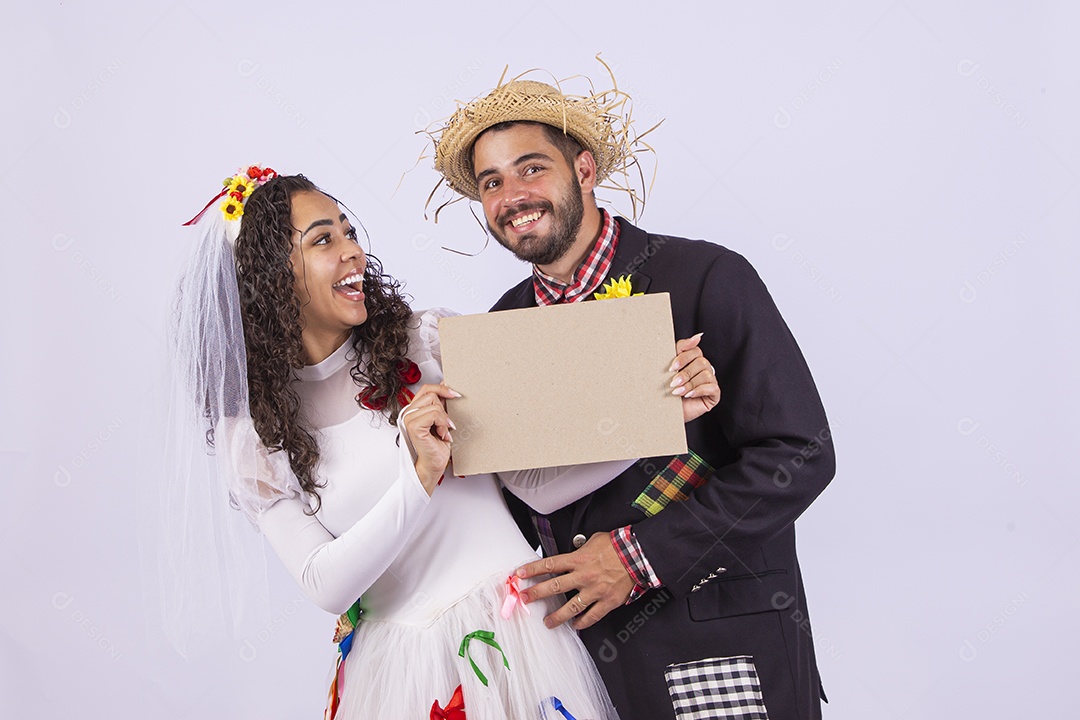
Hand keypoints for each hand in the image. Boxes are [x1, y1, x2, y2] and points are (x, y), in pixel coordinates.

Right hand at [400, 383, 458, 493]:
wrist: (433, 465)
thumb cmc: (436, 447)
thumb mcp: (441, 420)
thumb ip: (441, 406)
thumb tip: (449, 389)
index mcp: (414, 409)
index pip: (426, 389)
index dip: (441, 388)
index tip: (456, 394)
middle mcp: (408, 412)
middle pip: (431, 394)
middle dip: (444, 408)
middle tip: (446, 425)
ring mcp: (408, 418)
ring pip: (434, 403)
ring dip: (444, 419)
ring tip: (443, 432)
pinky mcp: (413, 426)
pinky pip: (434, 414)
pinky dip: (442, 424)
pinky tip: (441, 435)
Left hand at [516, 533, 634, 629]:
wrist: (636, 555)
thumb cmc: (616, 546)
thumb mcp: (593, 541)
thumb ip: (580, 549)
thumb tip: (573, 552)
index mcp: (578, 560)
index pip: (549, 565)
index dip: (532, 570)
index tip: (520, 574)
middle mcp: (583, 576)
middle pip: (554, 586)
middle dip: (536, 594)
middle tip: (525, 599)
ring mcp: (594, 590)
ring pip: (571, 607)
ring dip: (557, 616)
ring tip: (547, 622)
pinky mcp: (607, 601)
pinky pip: (592, 616)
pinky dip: (582, 622)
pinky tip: (575, 625)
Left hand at [670, 333, 720, 422]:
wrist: (665, 410)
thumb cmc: (667, 388)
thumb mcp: (671, 366)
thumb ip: (682, 348)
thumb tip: (698, 336)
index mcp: (694, 360)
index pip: (695, 350)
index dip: (684, 357)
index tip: (671, 367)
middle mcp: (704, 369)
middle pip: (701, 362)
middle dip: (685, 373)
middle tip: (673, 383)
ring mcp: (710, 381)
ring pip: (707, 375)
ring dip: (690, 384)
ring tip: (678, 392)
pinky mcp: (714, 394)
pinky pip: (712, 387)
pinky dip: (699, 390)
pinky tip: (689, 395)